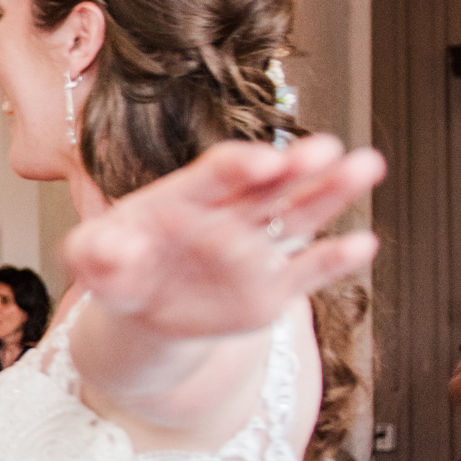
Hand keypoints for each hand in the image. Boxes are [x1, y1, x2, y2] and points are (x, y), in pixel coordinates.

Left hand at [62, 134, 384, 340]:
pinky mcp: (272, 286)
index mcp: (189, 195)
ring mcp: (257, 248)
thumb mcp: (94, 257)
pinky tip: (363, 244)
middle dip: (298, 165)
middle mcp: (232, 213)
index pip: (219, 172)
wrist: (142, 311)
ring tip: (366, 166)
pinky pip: (307, 271)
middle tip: (327, 149)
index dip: (241, 165)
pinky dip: (335, 260)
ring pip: (300, 214)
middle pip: (270, 183)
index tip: (263, 162)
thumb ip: (97, 249)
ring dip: (333, 191)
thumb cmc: (118, 269)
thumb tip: (112, 250)